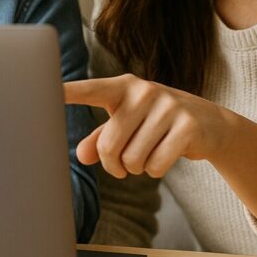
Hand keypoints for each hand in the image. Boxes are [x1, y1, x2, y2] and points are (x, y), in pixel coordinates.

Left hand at [64, 74, 231, 178]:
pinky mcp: (187, 125)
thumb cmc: (156, 123)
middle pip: (109, 145)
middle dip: (114, 165)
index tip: (47, 89)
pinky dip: (156, 169)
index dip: (67, 91)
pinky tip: (167, 155)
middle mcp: (144, 91)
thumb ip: (100, 139)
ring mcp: (168, 106)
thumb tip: (81, 155)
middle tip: (124, 164)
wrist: (210, 123)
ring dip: (137, 168)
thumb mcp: (127, 125)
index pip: (90, 90)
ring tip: (148, 154)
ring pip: (133, 159)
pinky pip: (156, 164)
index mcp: (122, 87)